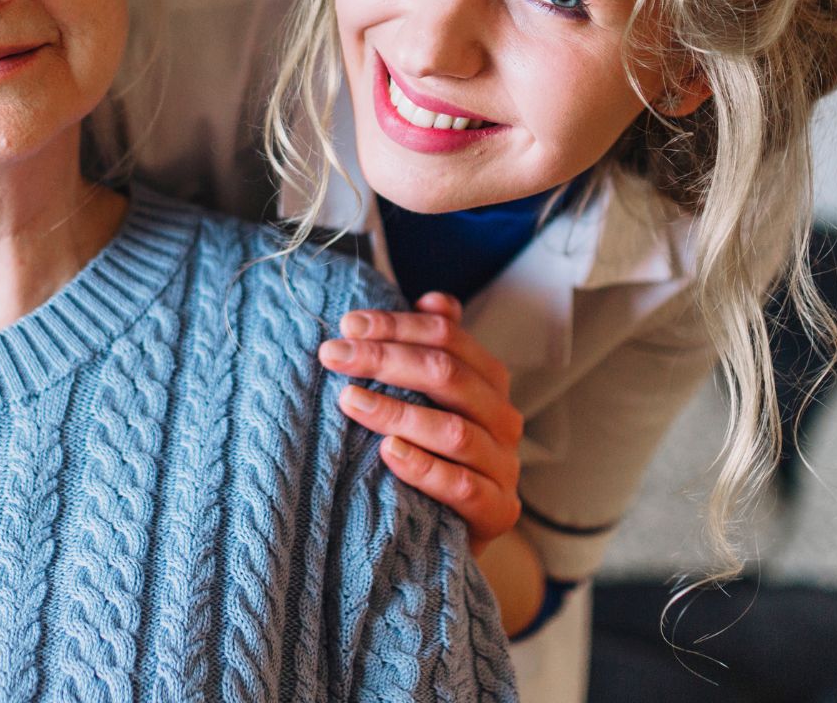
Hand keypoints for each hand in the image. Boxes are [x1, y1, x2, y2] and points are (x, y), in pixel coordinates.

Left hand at [317, 291, 523, 553]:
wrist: (452, 537)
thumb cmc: (435, 459)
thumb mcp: (433, 402)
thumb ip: (434, 352)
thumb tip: (434, 299)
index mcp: (489, 382)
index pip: (448, 338)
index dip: (396, 326)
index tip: (347, 326)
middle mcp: (503, 419)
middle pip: (448, 376)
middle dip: (386, 359)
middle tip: (333, 356)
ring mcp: (503, 467)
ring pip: (454, 430)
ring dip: (398, 411)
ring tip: (350, 400)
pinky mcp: (497, 513)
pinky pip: (463, 487)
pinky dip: (424, 467)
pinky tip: (388, 452)